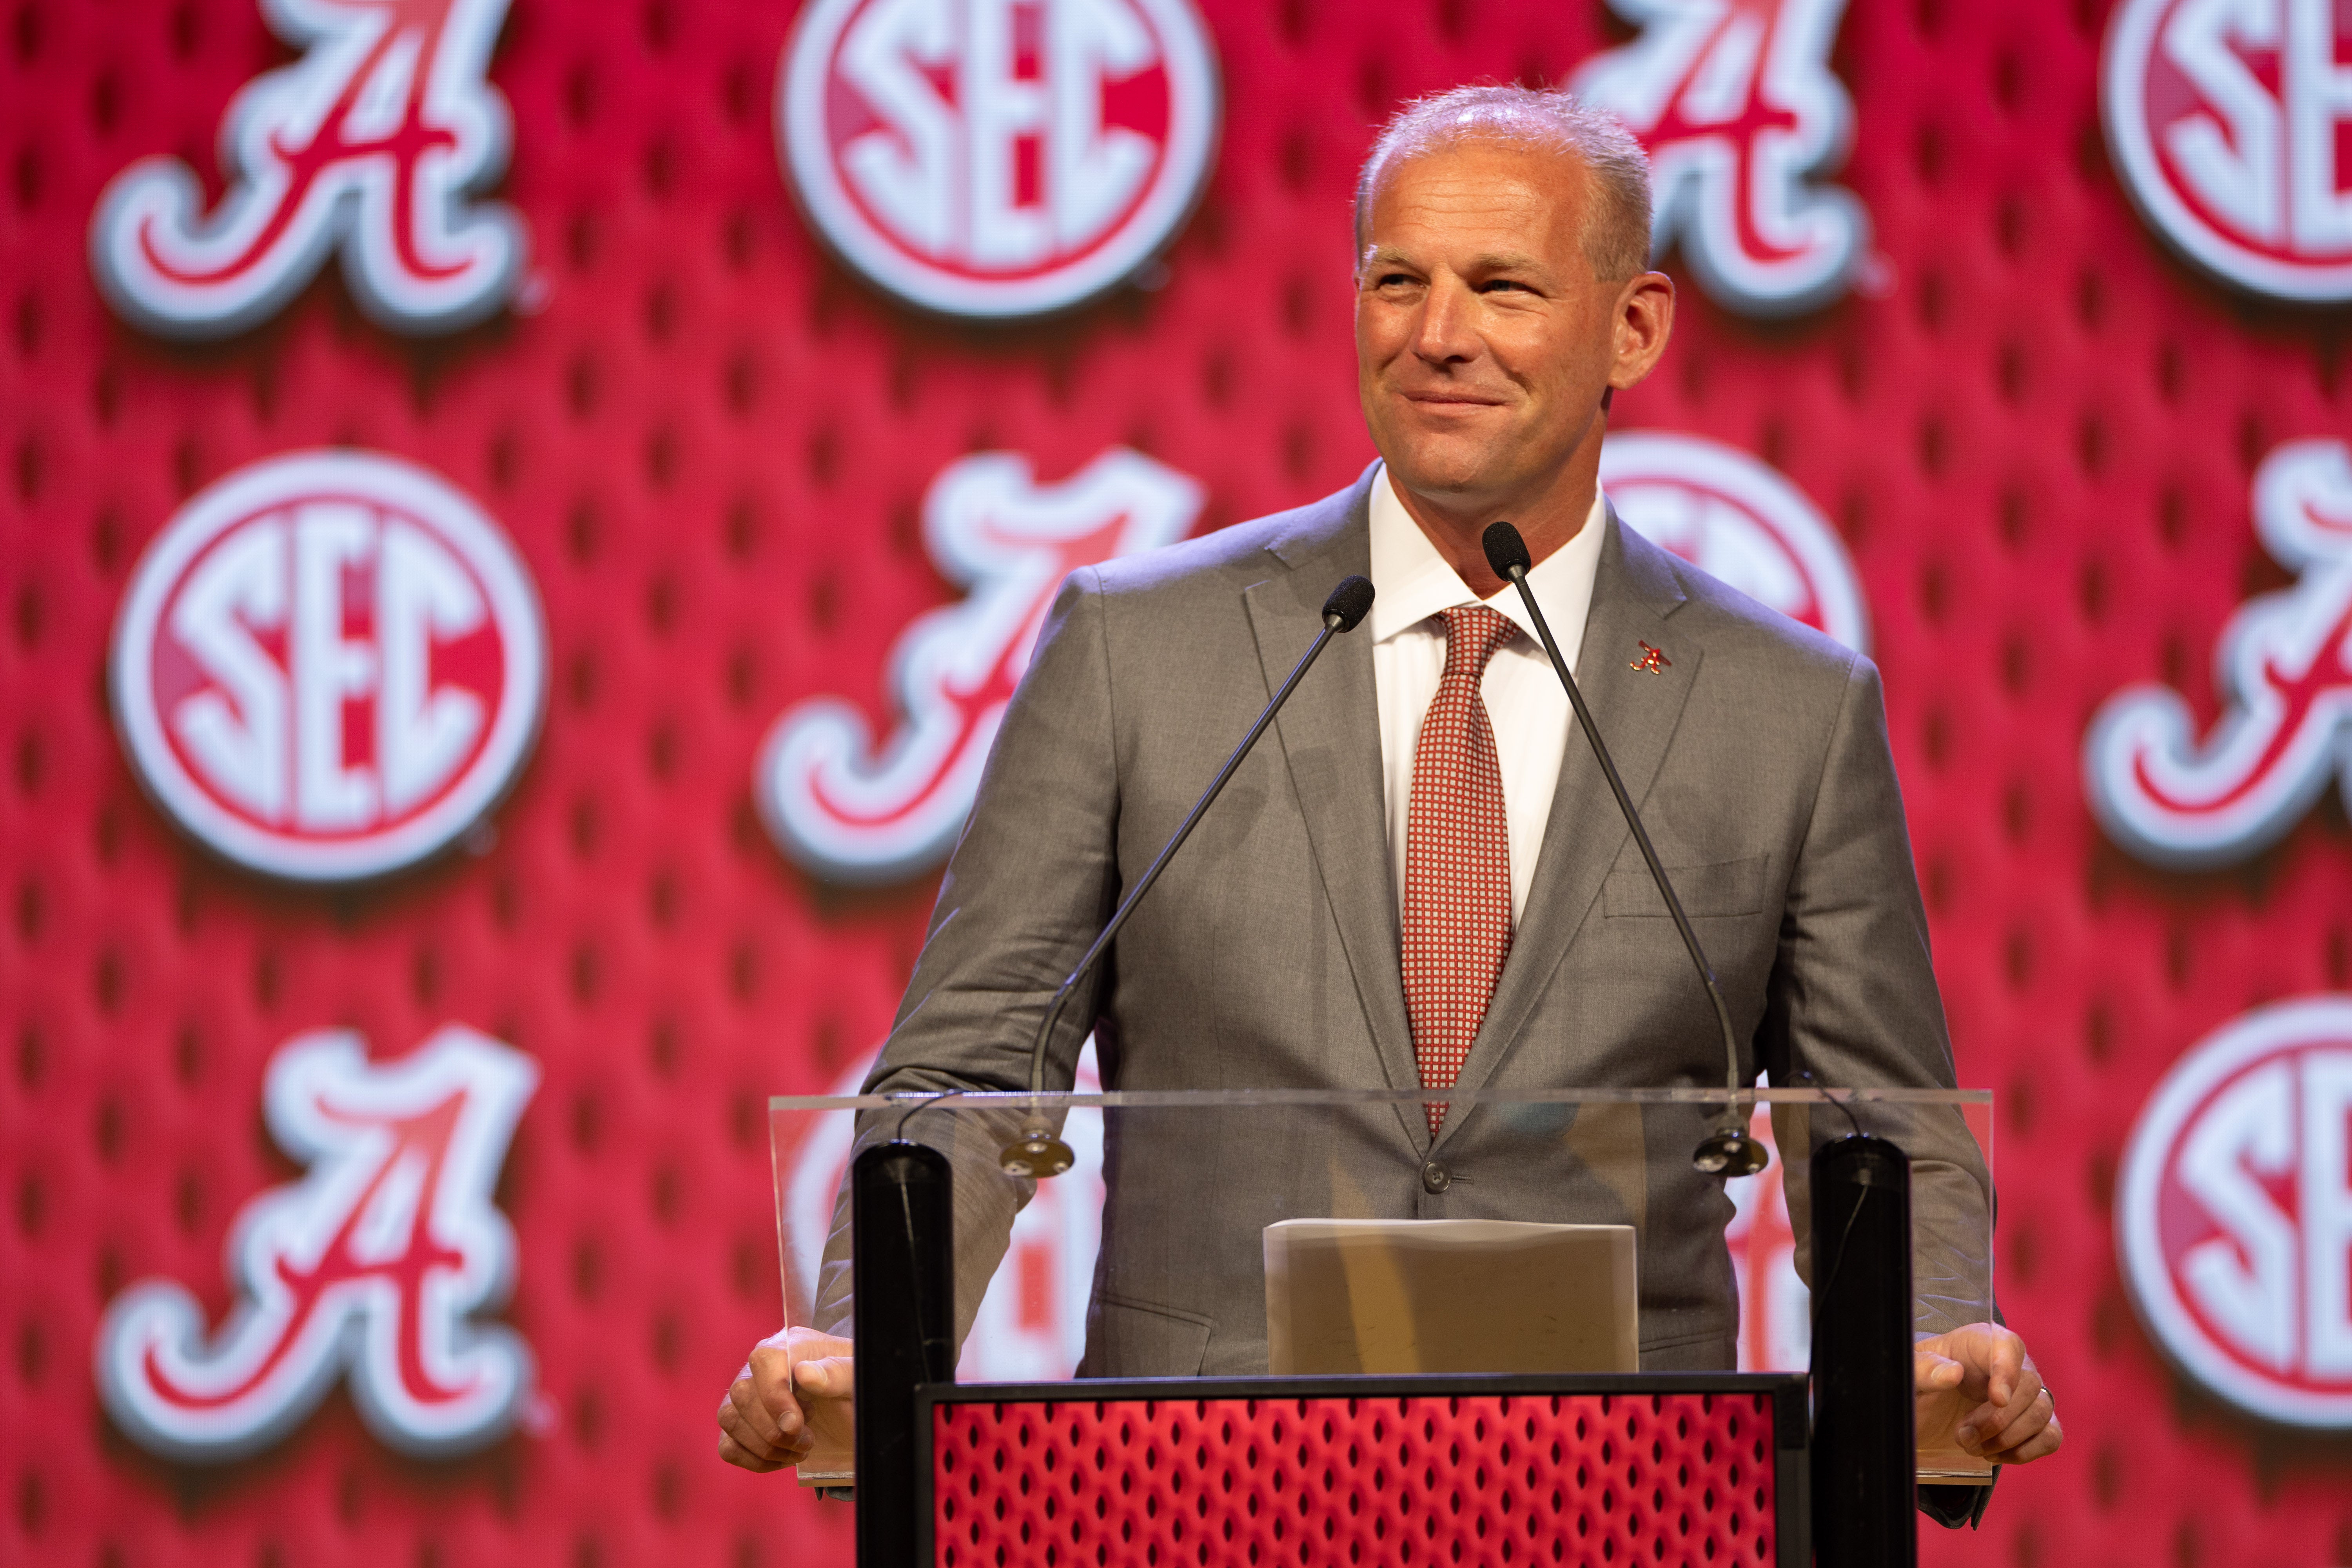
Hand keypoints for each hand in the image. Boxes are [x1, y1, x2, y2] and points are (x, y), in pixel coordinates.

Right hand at [716, 1327, 854, 1473]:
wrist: (851, 1415)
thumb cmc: (854, 1390)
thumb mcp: (858, 1379)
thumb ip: (839, 1372)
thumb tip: (806, 1374)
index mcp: (791, 1346)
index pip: (764, 1360)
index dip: (774, 1395)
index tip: (795, 1424)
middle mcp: (761, 1368)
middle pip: (741, 1394)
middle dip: (773, 1429)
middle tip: (808, 1441)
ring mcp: (746, 1398)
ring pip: (729, 1419)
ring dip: (765, 1446)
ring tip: (800, 1449)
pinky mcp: (741, 1427)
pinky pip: (727, 1446)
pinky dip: (754, 1460)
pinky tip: (783, 1458)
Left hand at [1913, 1322, 2060, 1464]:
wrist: (1926, 1409)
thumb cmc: (1921, 1383)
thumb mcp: (1909, 1374)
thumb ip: (1924, 1369)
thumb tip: (1953, 1372)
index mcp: (1979, 1342)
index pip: (2009, 1346)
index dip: (2008, 1371)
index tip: (1997, 1399)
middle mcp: (2011, 1363)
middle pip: (2029, 1386)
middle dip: (1996, 1419)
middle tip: (1963, 1436)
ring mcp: (2027, 1393)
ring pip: (2042, 1412)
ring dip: (2007, 1438)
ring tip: (1972, 1446)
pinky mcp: (2035, 1422)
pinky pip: (2051, 1435)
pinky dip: (2026, 1451)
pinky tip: (1994, 1453)